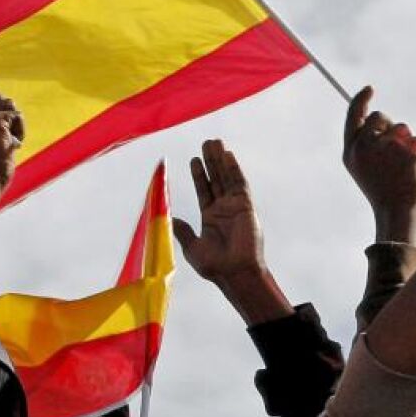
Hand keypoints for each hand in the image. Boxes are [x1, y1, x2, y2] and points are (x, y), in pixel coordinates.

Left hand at [173, 141, 265, 285]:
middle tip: (206, 143)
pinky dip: (233, 169)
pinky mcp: (245, 207)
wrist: (234, 273)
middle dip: (210, 162)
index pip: (204, 190)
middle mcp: (224, 210)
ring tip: (214, 143)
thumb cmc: (214, 266)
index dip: (199, 175)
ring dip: (220, 160)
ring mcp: (235, 207)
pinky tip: (227, 156)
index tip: (194, 160)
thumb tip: (170, 218)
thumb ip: (183, 230)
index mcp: (211, 218)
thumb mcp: (192, 247)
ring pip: (226, 178)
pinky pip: (239, 184)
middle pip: (216, 179)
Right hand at [344, 87, 415, 243]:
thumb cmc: (384, 192)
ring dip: (407, 139)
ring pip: (401, 127)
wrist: (397, 212)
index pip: (354, 115)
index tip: (370, 88)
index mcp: (351, 152)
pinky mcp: (405, 150)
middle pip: (380, 116)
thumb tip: (382, 121)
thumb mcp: (367, 168)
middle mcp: (365, 146)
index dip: (361, 99)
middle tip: (397, 143)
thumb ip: (370, 145)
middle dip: (391, 124)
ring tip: (405, 162)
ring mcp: (385, 147)